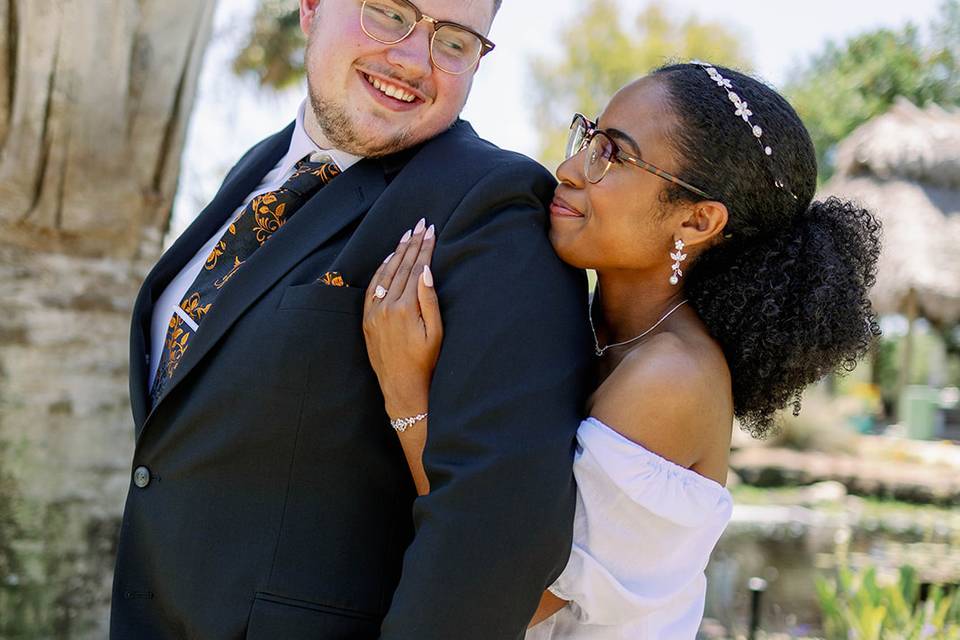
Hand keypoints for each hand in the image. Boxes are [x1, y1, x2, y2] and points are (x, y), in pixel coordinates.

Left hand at [363, 218, 442, 417]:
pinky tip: (389, 258)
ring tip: (407, 235)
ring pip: (386, 273)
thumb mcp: (436, 333)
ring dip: (397, 252)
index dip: (425, 248)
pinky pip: (373, 287)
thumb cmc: (426, 362)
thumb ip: (430, 300)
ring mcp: (374, 312)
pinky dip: (381, 269)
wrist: (402, 386)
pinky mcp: (367, 319)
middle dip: (413, 243)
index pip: (416, 269)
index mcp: (405, 308)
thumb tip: (426, 271)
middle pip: (401, 266)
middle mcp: (386, 306)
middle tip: (421, 224)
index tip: (432, 231)